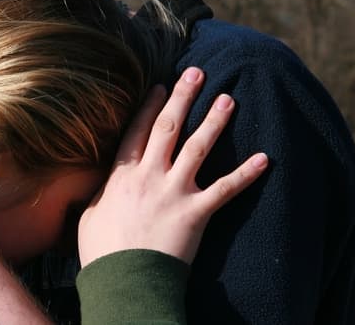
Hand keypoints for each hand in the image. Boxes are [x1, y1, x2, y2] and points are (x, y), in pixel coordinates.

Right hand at [78, 67, 267, 266]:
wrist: (125, 281)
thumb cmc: (102, 253)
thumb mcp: (90, 216)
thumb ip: (99, 194)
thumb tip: (99, 187)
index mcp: (122, 175)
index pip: (138, 131)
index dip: (150, 105)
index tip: (160, 84)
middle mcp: (149, 176)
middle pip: (168, 128)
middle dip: (183, 97)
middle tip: (196, 73)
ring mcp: (174, 192)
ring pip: (198, 147)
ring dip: (214, 121)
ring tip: (228, 99)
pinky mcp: (196, 213)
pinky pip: (226, 189)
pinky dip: (246, 174)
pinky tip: (264, 158)